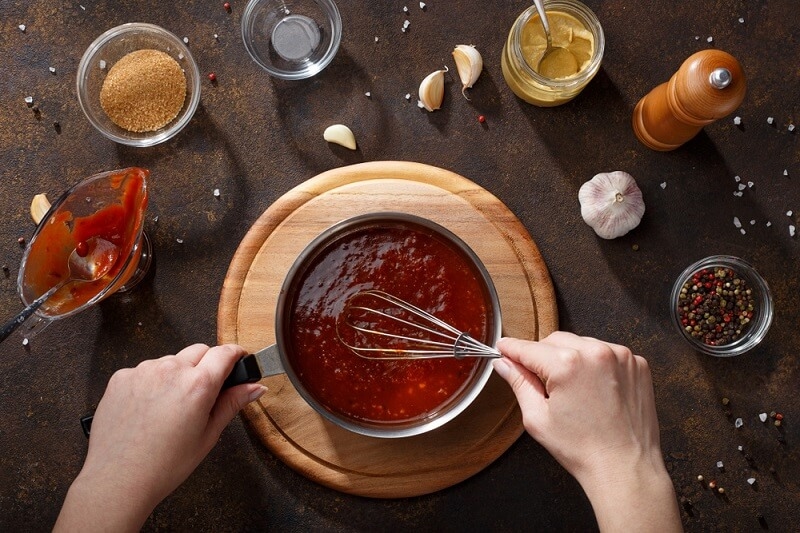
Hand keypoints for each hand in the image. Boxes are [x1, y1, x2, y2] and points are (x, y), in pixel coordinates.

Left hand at [55, 344, 266, 531]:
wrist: (118, 480)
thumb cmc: (163, 465)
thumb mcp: (208, 436)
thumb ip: (232, 404)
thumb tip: (254, 387)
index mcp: (197, 385)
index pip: (225, 352)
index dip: (235, 354)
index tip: (237, 360)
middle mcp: (170, 370)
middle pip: (199, 350)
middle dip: (207, 364)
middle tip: (204, 393)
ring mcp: (143, 371)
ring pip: (171, 360)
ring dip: (178, 373)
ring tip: (171, 407)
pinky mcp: (121, 377)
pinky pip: (145, 370)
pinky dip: (152, 382)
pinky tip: (149, 408)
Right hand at [493, 332, 680, 531]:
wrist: (625, 468)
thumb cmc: (583, 449)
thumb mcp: (538, 418)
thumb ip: (519, 383)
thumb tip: (504, 364)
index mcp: (567, 364)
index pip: (529, 348)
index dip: (512, 348)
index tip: (503, 348)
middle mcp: (596, 352)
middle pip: (554, 340)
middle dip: (543, 356)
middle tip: (541, 381)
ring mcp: (621, 356)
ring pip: (581, 343)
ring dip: (571, 358)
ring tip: (573, 390)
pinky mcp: (637, 364)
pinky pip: (606, 352)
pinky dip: (596, 364)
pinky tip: (595, 389)